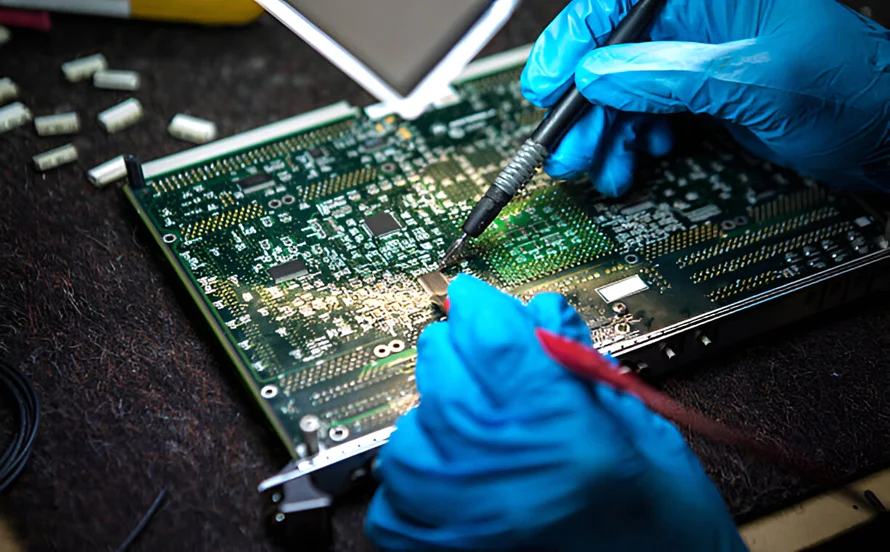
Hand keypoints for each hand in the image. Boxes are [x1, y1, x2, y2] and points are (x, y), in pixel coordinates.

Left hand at [364, 274, 745, 550]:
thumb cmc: (667, 527)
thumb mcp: (643, 428)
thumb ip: (581, 364)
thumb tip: (541, 314)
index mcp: (563, 433)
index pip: (491, 337)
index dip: (479, 305)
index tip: (474, 297)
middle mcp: (505, 476)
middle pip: (442, 373)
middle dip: (455, 346)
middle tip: (477, 349)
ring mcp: (468, 522)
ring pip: (407, 434)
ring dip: (430, 415)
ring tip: (467, 421)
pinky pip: (393, 504)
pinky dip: (410, 482)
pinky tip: (445, 474)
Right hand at [521, 0, 889, 195]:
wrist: (889, 139)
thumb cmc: (854, 92)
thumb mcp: (760, 80)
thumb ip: (671, 75)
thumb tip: (599, 75)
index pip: (618, 7)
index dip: (572, 43)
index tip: (544, 86)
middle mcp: (700, 22)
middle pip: (613, 55)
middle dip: (585, 106)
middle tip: (568, 150)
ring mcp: (699, 59)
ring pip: (625, 91)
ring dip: (607, 134)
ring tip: (604, 168)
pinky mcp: (703, 93)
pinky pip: (649, 114)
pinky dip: (635, 142)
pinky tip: (641, 159)